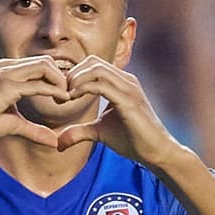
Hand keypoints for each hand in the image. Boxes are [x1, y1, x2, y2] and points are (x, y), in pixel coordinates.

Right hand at [0, 56, 67, 148]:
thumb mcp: (13, 124)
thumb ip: (34, 130)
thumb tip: (54, 142)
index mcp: (8, 70)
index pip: (41, 65)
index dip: (57, 78)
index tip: (66, 96)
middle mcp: (7, 66)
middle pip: (46, 61)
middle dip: (63, 77)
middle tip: (70, 96)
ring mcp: (6, 74)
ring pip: (45, 67)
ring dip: (61, 82)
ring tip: (67, 99)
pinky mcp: (5, 86)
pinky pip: (37, 84)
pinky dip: (53, 91)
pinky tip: (61, 101)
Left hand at [56, 56, 179, 165]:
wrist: (156, 151)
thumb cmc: (133, 140)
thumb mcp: (99, 132)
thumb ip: (80, 131)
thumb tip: (59, 141)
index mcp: (120, 83)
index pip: (93, 65)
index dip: (74, 75)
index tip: (62, 94)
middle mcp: (126, 80)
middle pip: (93, 62)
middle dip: (72, 75)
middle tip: (61, 94)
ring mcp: (129, 88)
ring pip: (96, 69)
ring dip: (76, 80)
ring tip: (66, 97)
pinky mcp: (129, 100)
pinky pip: (102, 85)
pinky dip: (83, 88)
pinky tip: (73, 99)